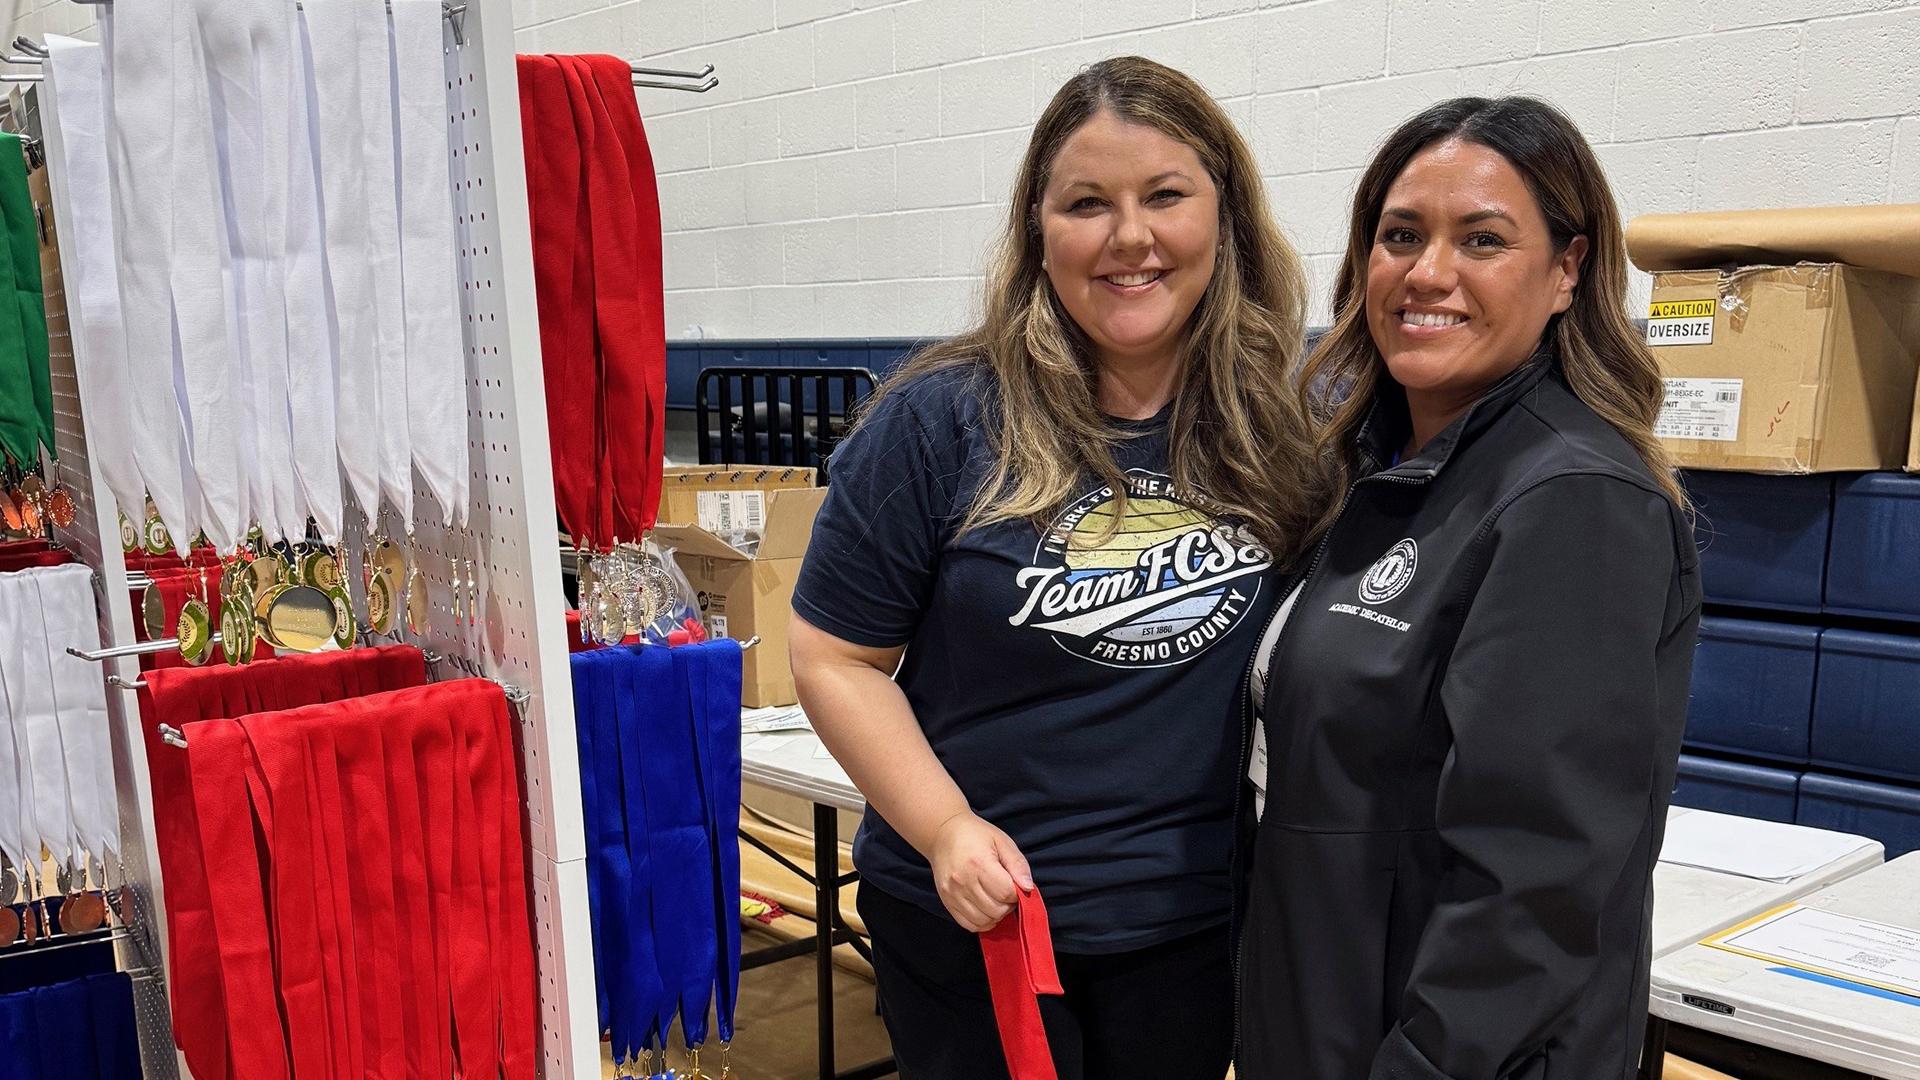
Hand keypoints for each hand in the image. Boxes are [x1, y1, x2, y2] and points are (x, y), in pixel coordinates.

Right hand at [928, 812, 1034, 932]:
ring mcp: (952, 894)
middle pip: (996, 910)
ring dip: (996, 915)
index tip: (1015, 885)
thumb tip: (1028, 888)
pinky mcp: (946, 902)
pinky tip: (985, 909)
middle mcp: (963, 882)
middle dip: (1008, 905)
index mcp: (979, 864)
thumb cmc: (976, 835)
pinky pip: (968, 924)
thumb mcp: (1002, 841)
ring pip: (983, 921)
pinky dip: (982, 922)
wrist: (943, 833)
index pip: (1006, 893)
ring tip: (996, 900)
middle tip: (1006, 893)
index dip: (1017, 893)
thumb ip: (1017, 864)